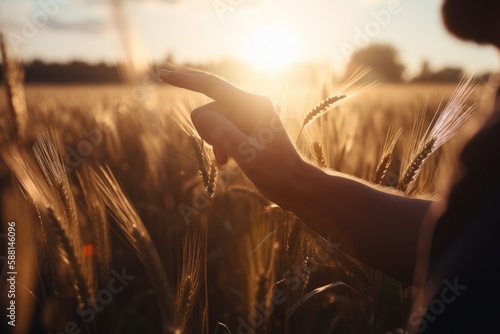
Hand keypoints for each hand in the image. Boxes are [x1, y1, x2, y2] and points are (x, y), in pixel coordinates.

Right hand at [159, 69, 305, 206]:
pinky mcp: (244, 130)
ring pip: (211, 122)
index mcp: (252, 104)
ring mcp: (246, 118)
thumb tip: (200, 115)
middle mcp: (248, 106)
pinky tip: (226, 162)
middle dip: (208, 131)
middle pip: (209, 109)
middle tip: (223, 152)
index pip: (212, 85)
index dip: (186, 79)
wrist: (294, 186)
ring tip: (227, 160)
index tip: (162, 74)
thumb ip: (222, 132)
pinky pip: (218, 131)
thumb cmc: (276, 171)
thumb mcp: (247, 153)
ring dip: (213, 142)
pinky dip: (218, 146)